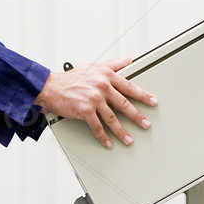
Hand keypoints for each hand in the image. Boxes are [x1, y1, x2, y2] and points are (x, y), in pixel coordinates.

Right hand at [34, 56, 157, 149]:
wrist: (51, 86)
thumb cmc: (72, 78)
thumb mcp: (94, 66)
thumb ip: (113, 64)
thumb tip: (129, 60)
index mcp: (106, 75)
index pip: (129, 86)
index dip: (143, 95)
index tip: (153, 101)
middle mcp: (102, 86)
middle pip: (124, 104)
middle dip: (137, 116)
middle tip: (146, 124)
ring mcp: (94, 99)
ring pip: (112, 118)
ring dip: (121, 131)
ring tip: (129, 139)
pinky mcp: (85, 110)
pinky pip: (97, 126)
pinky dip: (103, 136)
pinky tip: (109, 142)